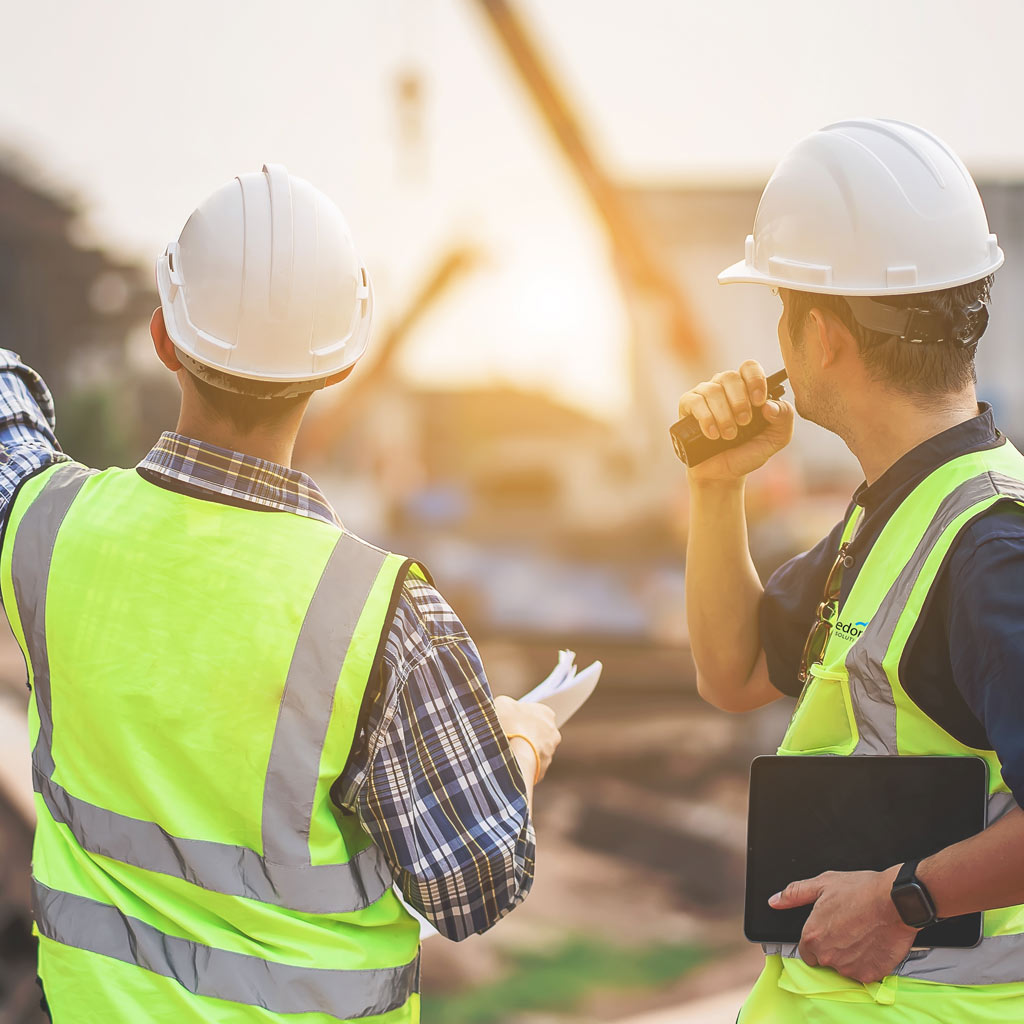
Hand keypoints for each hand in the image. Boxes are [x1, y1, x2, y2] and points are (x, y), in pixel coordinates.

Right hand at [493, 696, 560, 782]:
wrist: (512, 755)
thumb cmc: (508, 724)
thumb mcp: (502, 703)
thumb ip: (508, 704)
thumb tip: (507, 709)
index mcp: (546, 713)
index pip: (537, 712)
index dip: (521, 716)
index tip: (510, 719)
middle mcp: (553, 733)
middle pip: (537, 732)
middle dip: (524, 734)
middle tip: (507, 735)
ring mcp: (549, 753)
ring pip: (535, 750)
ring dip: (523, 750)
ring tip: (505, 751)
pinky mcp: (542, 771)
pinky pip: (530, 765)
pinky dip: (521, 765)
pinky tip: (509, 763)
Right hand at [677, 360, 793, 482]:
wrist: (723, 474)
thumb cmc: (748, 452)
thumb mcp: (776, 438)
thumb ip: (784, 418)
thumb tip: (769, 404)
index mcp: (746, 388)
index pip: (749, 367)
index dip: (755, 380)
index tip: (759, 402)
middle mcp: (724, 387)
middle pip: (730, 376)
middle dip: (740, 402)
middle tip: (744, 423)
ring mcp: (704, 395)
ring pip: (713, 390)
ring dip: (724, 415)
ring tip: (729, 435)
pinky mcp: (687, 406)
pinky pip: (695, 402)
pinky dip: (706, 419)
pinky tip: (713, 435)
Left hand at [770, 866, 916, 984]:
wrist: (894, 900)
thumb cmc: (860, 890)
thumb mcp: (822, 884)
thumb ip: (794, 894)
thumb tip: (775, 900)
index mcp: (812, 937)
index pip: (806, 951)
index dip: (816, 939)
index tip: (828, 930)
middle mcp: (828, 956)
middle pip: (824, 960)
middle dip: (833, 947)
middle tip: (847, 928)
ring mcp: (850, 968)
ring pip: (844, 968)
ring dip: (850, 956)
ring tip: (861, 933)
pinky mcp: (870, 974)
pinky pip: (864, 972)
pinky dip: (867, 962)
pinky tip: (872, 943)